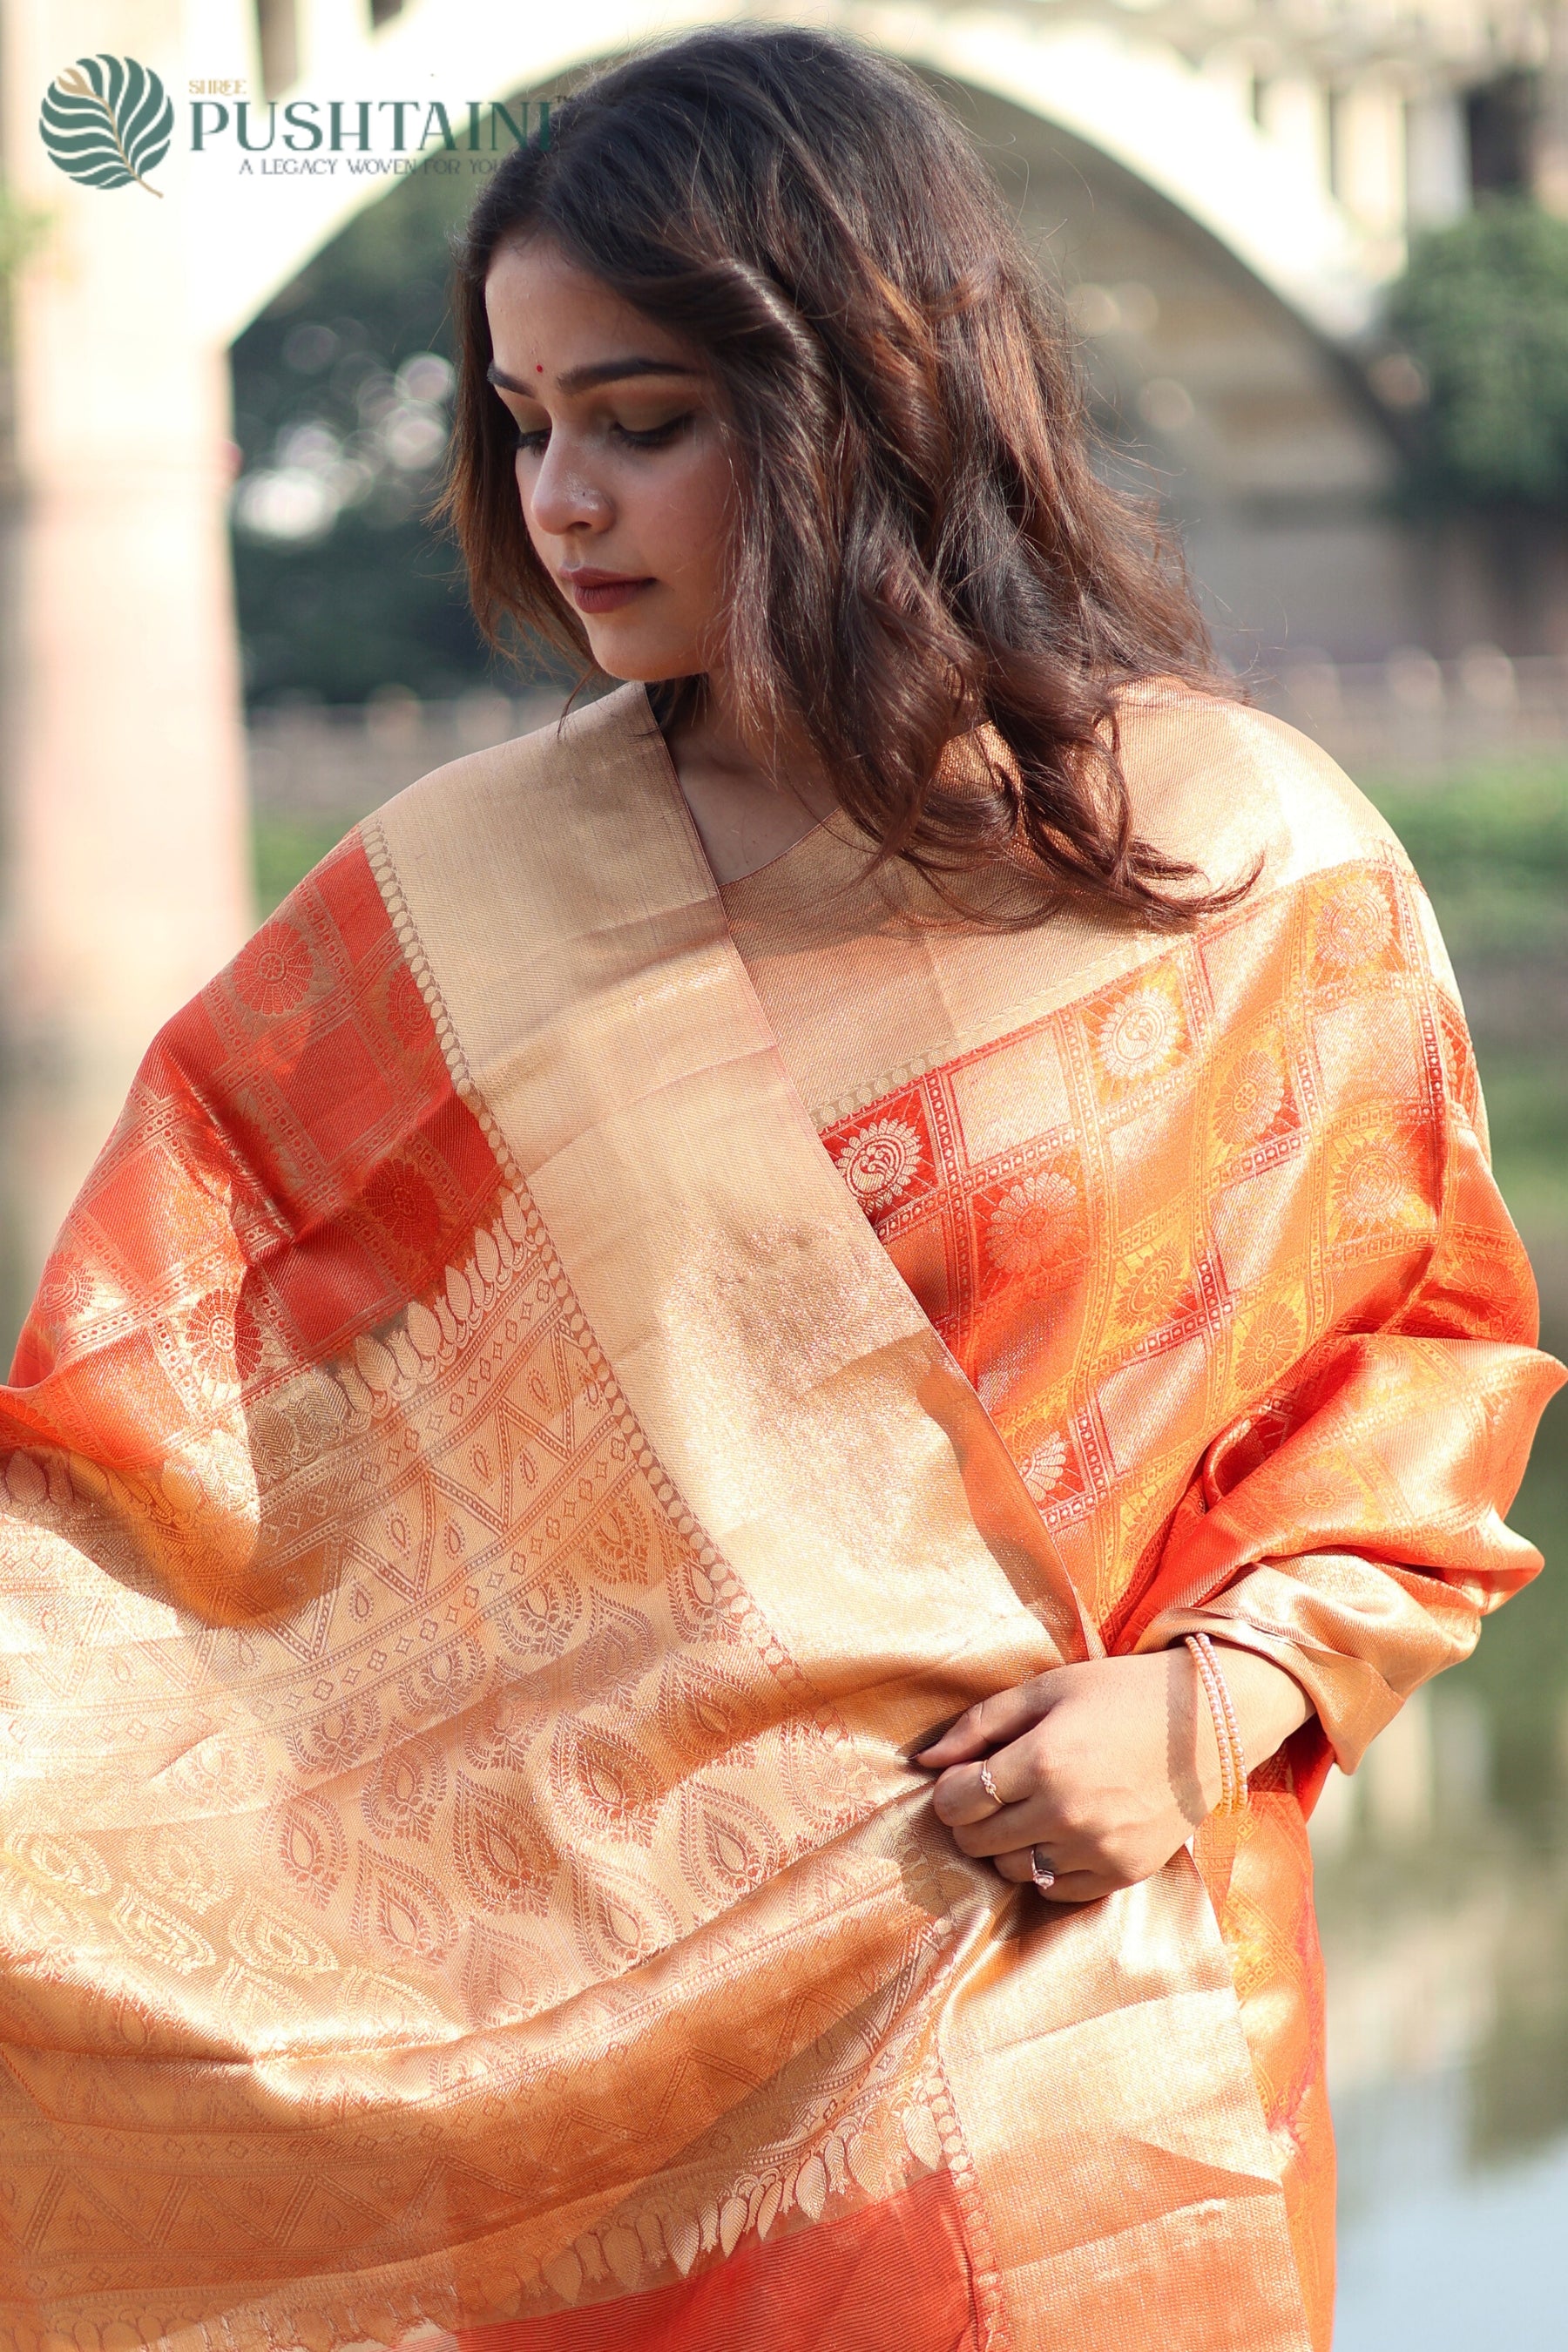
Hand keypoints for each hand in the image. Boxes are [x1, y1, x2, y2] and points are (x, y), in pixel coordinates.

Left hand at [913, 1644, 1310, 1903]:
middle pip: (976, 1840)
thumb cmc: (1121, 1694)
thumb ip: (980, 1723)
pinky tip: (1062, 1832)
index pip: (957, 1800)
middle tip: (992, 1793)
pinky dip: (1047, 1866)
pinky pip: (1056, 1889)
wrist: (1209, 1724)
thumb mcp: (1047, 1689)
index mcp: (1041, 1760)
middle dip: (971, 1817)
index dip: (949, 1789)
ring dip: (1007, 1844)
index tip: (963, 1776)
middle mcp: (1065, 1813)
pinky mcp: (1122, 1873)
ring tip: (1030, 1809)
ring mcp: (1096, 1849)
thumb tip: (923, 1760)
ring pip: (1012, 1870)